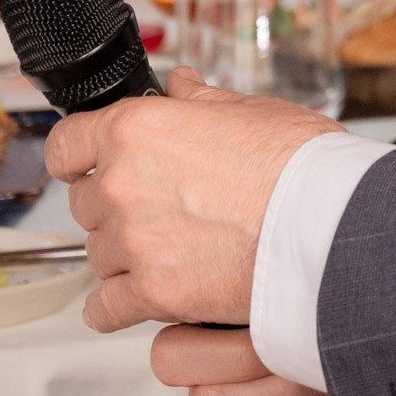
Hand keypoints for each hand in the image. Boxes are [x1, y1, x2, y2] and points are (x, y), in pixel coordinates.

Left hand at [50, 68, 338, 334]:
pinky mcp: (152, 293)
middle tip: (156, 210)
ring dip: (123, 255)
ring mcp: (134, 242)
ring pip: (98, 254)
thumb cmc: (302, 167)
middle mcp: (123, 184)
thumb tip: (182, 86)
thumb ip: (201, 102)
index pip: (67, 145)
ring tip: (165, 252)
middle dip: (113, 207)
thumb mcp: (253, 110)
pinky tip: (129, 301)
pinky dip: (112, 309)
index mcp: (138, 130)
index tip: (85, 165)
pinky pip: (105, 309)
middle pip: (86, 204)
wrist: (328, 228)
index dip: (77, 156)